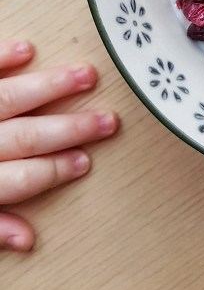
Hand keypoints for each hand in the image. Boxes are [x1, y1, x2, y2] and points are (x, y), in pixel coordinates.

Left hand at [0, 39, 118, 251]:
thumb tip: (27, 240)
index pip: (22, 177)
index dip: (55, 170)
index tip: (85, 161)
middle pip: (27, 136)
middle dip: (70, 128)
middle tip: (107, 120)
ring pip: (10, 97)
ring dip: (50, 86)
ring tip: (86, 74)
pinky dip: (2, 57)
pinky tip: (27, 49)